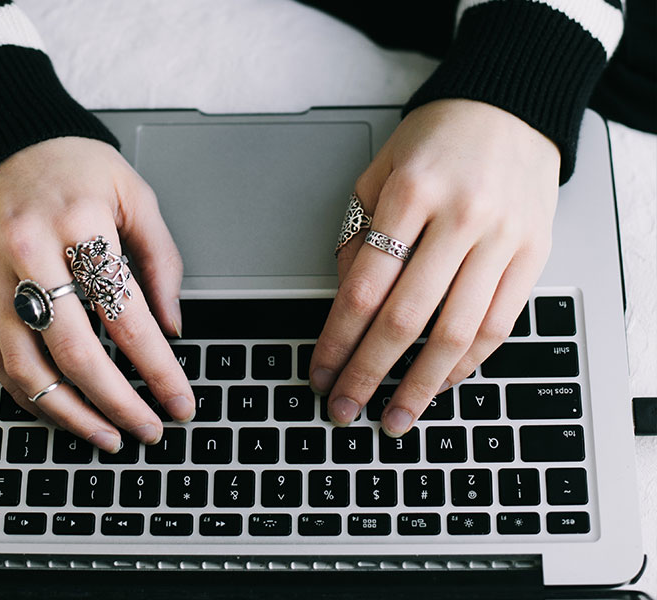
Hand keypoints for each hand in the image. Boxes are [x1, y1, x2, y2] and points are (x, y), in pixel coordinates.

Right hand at [0, 137, 192, 452]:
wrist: (0, 139)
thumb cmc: (73, 165)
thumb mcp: (135, 194)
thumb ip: (161, 260)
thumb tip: (173, 325)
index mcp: (80, 224)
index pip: (126, 317)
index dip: (158, 370)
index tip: (180, 401)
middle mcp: (29, 252)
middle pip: (75, 352)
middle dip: (118, 404)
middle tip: (148, 429)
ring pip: (27, 367)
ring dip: (70, 413)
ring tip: (107, 435)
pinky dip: (29, 392)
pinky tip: (61, 408)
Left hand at [310, 99, 559, 435]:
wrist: (510, 107)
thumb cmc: (438, 140)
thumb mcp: (380, 172)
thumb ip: (358, 234)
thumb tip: (344, 300)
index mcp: (411, 194)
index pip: (363, 289)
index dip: (336, 342)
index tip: (321, 372)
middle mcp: (459, 219)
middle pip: (405, 320)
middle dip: (368, 374)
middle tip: (345, 409)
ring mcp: (502, 240)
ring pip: (456, 335)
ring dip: (419, 386)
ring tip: (394, 417)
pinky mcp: (533, 256)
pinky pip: (498, 326)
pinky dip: (467, 364)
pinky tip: (440, 383)